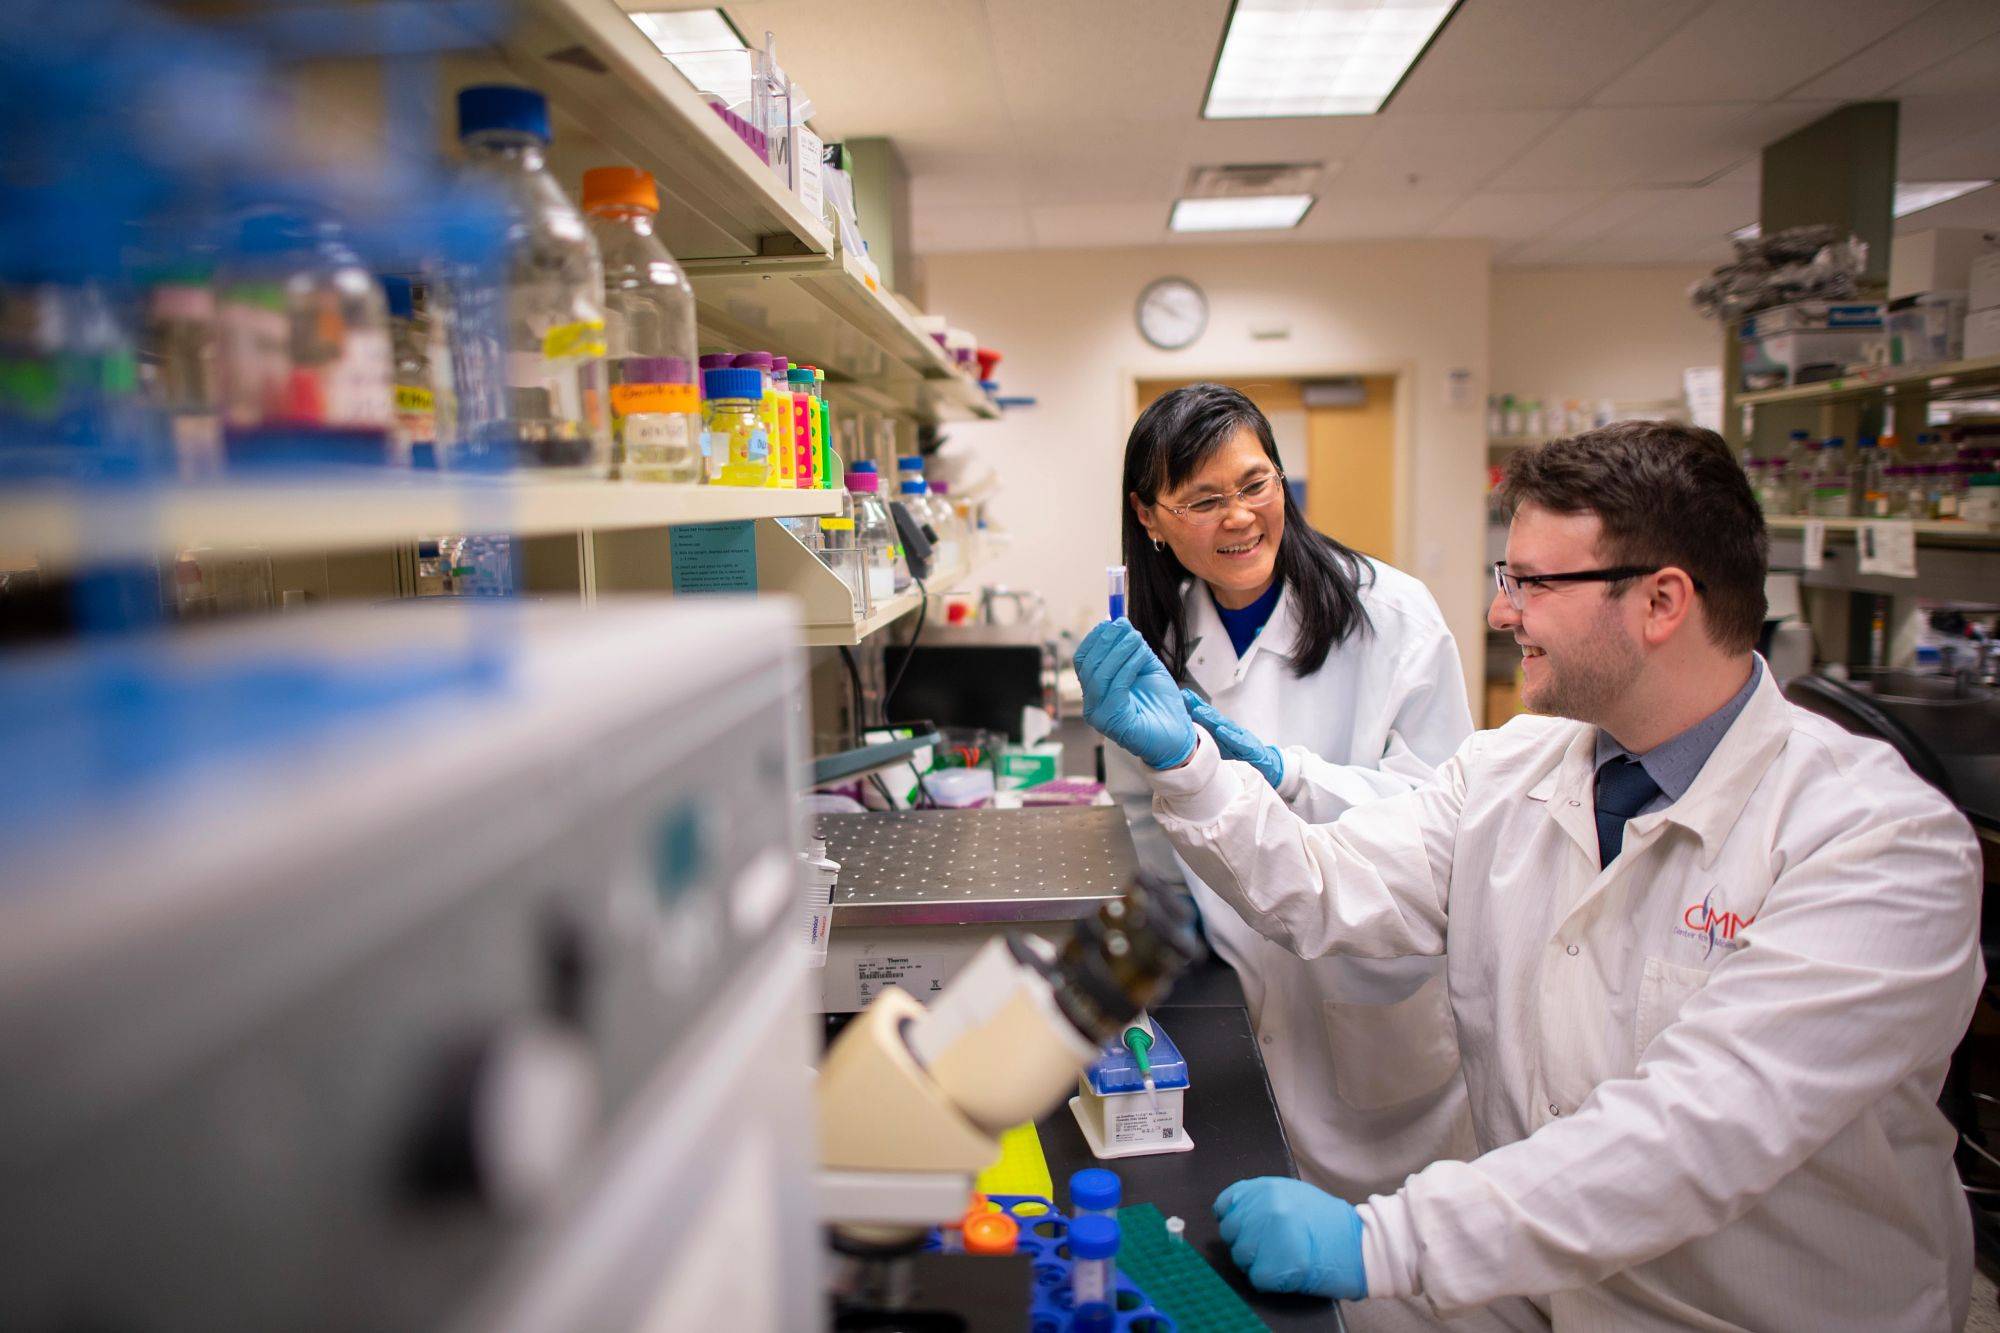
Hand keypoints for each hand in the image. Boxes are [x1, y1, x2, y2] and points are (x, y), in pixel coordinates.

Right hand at [1075, 619, 1195, 769]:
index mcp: (1095, 691)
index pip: (1083, 660)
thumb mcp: (1147, 669)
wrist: (1178, 737)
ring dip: (1119, 651)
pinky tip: (1140, 655)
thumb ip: (1134, 650)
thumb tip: (1121, 623)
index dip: (1094, 638)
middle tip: (1123, 624)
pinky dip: (1128, 666)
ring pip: (1100, 674)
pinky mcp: (1112, 722)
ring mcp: (1099, 715)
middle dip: (1106, 641)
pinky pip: (1116, 687)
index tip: (1110, 620)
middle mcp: (1091, 705)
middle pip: (1087, 665)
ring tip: (1136, 638)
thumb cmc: (1162, 705)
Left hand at [1182, 690, 1284, 789]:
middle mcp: (1229, 729)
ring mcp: (1239, 736)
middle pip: (1212, 716)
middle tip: (1186, 697)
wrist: (1263, 760)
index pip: (1205, 716)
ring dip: (1211, 718)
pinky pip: (1237, 741)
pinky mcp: (1248, 747)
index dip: (1193, 705)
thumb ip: (1205, 737)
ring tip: (1199, 710)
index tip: (1181, 696)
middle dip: (1199, 705)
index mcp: (1220, 729)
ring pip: (1224, 725)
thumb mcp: (1219, 744)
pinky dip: (1229, 736)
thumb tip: (1186, 732)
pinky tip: (1221, 731)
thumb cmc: (1238, 751)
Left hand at [1214, 1177, 1365, 1300]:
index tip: (1246, 1229)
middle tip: (1271, 1248)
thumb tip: (1237, 1211)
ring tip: (1283, 1258)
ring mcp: (1268, 1236)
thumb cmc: (1330, 1222)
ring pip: (1240, 1256)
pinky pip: (1256, 1277)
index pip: (1225, 1205)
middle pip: (1230, 1233)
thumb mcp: (1294, 1194)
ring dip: (1257, 1263)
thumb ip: (1263, 1199)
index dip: (1234, 1220)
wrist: (1360, 1244)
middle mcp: (1263, 1208)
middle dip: (1246, 1243)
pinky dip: (1269, 1280)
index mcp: (1266, 1188)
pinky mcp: (1273, 1265)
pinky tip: (1288, 1271)